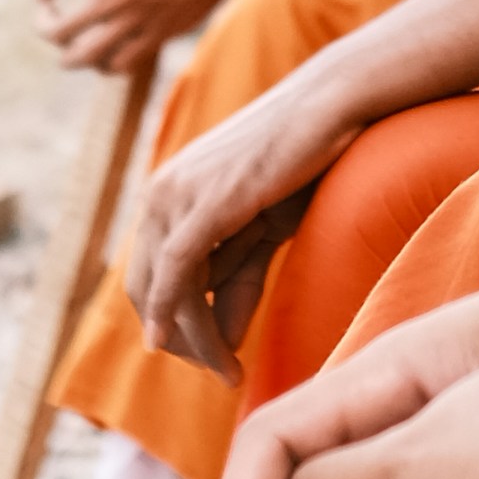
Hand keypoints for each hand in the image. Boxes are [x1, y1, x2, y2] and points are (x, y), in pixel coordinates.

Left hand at [39, 0, 272, 73]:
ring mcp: (135, 20)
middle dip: (45, 25)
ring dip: (69, 54)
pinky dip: (107, 63)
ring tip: (72, 45)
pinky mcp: (160, 35)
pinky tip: (109, 51)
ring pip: (84, 57)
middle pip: (55, 29)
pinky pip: (122, 62)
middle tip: (50, 19)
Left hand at [128, 72, 349, 360]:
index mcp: (166, 194)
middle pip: (145, 290)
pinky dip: (187, 319)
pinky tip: (213, 352)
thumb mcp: (262, 231)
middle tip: (220, 372)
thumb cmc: (304, 160)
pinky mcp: (202, 202)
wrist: (333, 105)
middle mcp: (158, 192)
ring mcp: (175, 194)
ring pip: (162, 290)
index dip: (173, 326)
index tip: (211, 359)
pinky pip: (179, 274)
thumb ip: (234, 278)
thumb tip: (218, 341)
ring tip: (229, 373)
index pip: (149, 278)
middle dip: (179, 340)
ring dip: (192, 342)